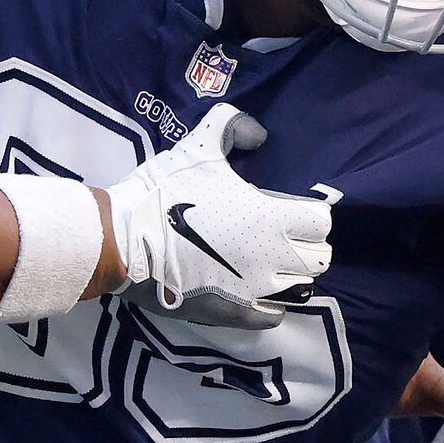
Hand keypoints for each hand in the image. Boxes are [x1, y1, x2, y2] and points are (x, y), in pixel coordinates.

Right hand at [100, 105, 333, 330]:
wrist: (122, 240)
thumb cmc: (163, 192)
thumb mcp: (198, 147)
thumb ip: (233, 127)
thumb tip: (260, 135)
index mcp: (270, 217)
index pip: (321, 223)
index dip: (310, 214)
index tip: (291, 210)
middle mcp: (272, 258)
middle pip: (317, 259)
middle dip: (304, 245)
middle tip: (282, 236)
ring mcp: (254, 291)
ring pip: (299, 288)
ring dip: (290, 275)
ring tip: (270, 263)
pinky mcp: (234, 314)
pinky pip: (274, 315)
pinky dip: (272, 304)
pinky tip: (257, 290)